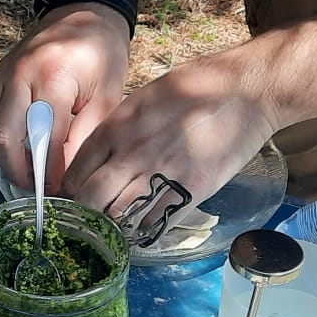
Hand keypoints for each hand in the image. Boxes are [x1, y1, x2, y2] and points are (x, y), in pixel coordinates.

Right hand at [0, 3, 129, 194]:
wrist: (84, 12)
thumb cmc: (101, 53)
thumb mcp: (107, 95)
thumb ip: (84, 135)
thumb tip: (66, 175)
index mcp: (53, 77)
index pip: (43, 139)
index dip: (49, 171)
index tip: (59, 190)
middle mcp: (20, 75)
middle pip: (4, 137)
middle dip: (19, 170)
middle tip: (38, 186)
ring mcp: (2, 73)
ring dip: (1, 155)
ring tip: (24, 167)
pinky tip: (10, 144)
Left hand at [63, 51, 280, 217]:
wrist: (245, 90)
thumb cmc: (195, 86)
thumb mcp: (143, 99)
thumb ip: (119, 128)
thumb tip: (101, 154)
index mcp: (116, 128)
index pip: (76, 172)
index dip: (71, 191)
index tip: (74, 198)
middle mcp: (132, 154)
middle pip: (91, 199)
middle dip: (85, 212)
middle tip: (89, 219)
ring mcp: (161, 175)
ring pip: (119, 215)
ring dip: (114, 223)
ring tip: (114, 226)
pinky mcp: (191, 191)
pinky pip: (156, 223)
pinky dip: (145, 230)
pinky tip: (144, 228)